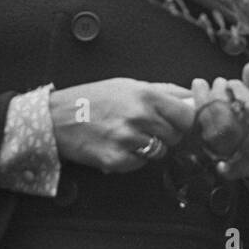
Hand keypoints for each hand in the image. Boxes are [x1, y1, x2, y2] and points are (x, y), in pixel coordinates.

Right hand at [49, 77, 194, 172]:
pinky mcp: (117, 160)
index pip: (187, 115)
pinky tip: (118, 146)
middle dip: (167, 133)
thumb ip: (164, 91)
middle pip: (176, 135)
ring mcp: (128, 140)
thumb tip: (192, 95)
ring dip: (150, 146)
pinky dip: (133, 158)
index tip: (178, 121)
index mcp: (147, 95)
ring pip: (160, 151)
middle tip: (147, 127)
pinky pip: (140, 163)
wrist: (56, 118)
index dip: (185, 120)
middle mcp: (140, 116)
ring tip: (130, 135)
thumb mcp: (129, 85)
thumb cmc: (93, 98)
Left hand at [190, 63, 248, 180]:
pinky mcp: (245, 171)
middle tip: (205, 87)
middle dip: (214, 103)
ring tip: (197, 102)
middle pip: (233, 125)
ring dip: (206, 121)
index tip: (229, 83)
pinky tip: (205, 138)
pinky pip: (225, 165)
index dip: (238, 92)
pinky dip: (214, 154)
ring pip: (223, 142)